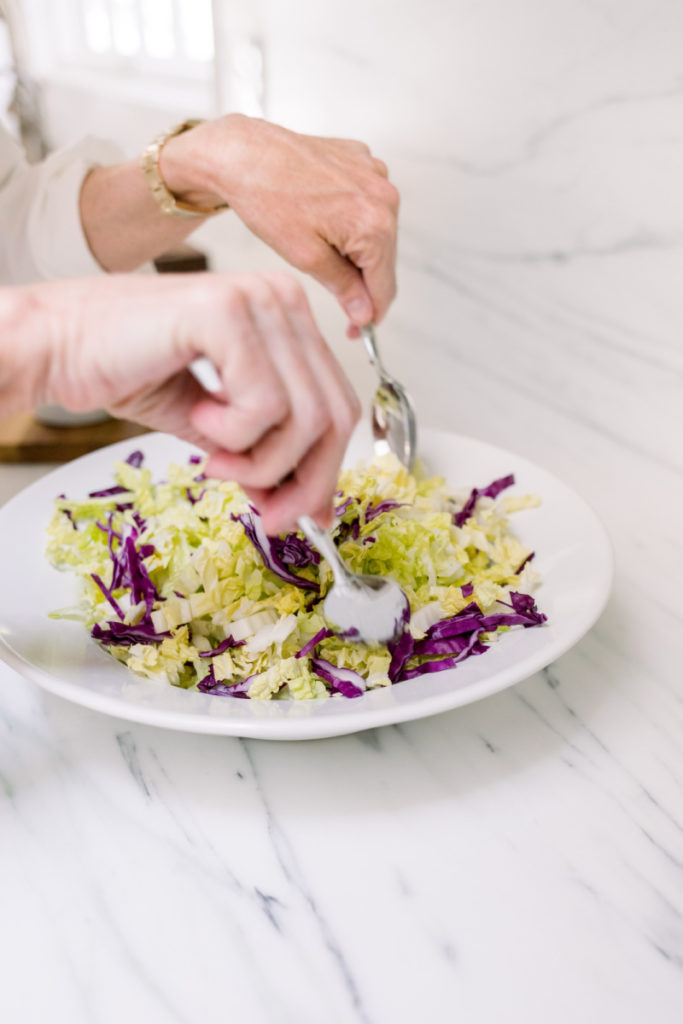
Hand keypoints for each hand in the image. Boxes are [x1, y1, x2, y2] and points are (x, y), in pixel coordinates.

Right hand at [28, 272, 360, 531]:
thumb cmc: (130, 371)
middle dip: (302, 480)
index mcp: (288, 317)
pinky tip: (198, 415)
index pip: (338, 404)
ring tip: (214, 460)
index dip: (326, 469)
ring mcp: (258, 299)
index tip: (303, 513)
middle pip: (334, 414)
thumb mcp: (217, 424)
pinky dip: (233, 433)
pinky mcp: (226, 311)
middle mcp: (283, 298)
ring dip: (260, 462)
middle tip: (265, 511)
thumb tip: (312, 507)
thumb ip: (267, 453)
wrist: (57, 346)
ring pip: (305, 416)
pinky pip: (265, 404)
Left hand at [161, 115, 399, 333]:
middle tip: (338, 301)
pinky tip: (324, 219)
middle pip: (385, 259)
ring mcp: (376, 174)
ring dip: (358, 250)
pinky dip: (352, 219)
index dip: (371, 314)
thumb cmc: (267, 197)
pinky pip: (368, 203)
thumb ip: (344, 288)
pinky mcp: (363, 160)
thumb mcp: (305, 257)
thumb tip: (365, 312)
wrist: (243, 153)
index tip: (357, 329)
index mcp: (374, 223)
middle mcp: (385, 196)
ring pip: (378, 232)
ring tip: (321, 249)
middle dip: (364, 283)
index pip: (385, 286)